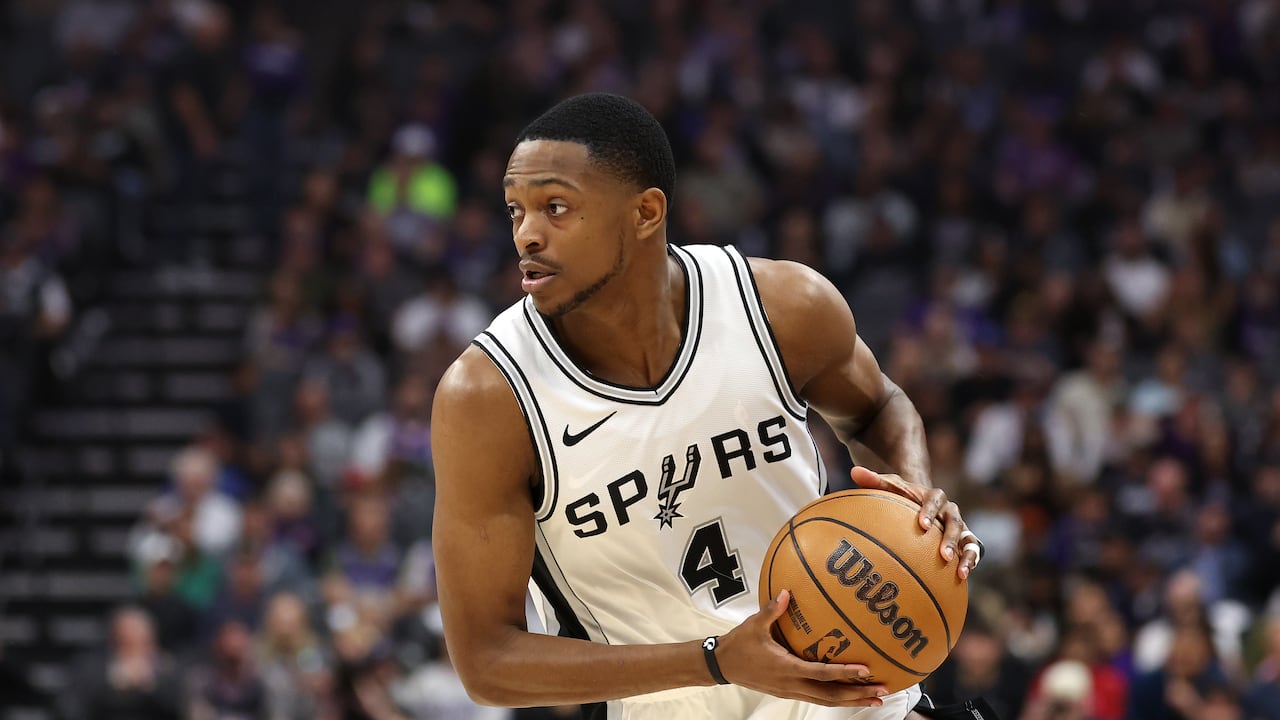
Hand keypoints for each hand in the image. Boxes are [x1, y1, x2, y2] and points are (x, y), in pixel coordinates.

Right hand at [715, 589, 887, 706]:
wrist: (721, 666)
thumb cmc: (738, 644)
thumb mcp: (754, 626)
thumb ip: (771, 610)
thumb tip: (786, 592)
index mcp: (786, 668)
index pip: (821, 674)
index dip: (844, 673)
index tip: (866, 670)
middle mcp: (791, 685)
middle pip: (830, 696)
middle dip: (858, 695)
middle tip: (882, 691)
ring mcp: (790, 691)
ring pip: (825, 701)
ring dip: (851, 701)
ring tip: (874, 698)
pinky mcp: (787, 692)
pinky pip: (816, 698)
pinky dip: (835, 698)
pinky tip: (848, 693)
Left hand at [850, 467, 977, 579]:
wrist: (920, 505)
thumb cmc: (902, 497)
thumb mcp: (890, 488)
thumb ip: (874, 481)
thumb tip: (854, 472)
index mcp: (934, 496)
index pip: (934, 500)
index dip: (930, 511)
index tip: (922, 525)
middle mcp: (950, 511)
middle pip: (954, 522)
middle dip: (950, 539)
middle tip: (942, 555)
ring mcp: (959, 527)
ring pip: (968, 539)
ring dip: (966, 555)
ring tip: (959, 572)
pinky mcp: (964, 541)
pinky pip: (972, 552)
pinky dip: (969, 563)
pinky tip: (962, 577)